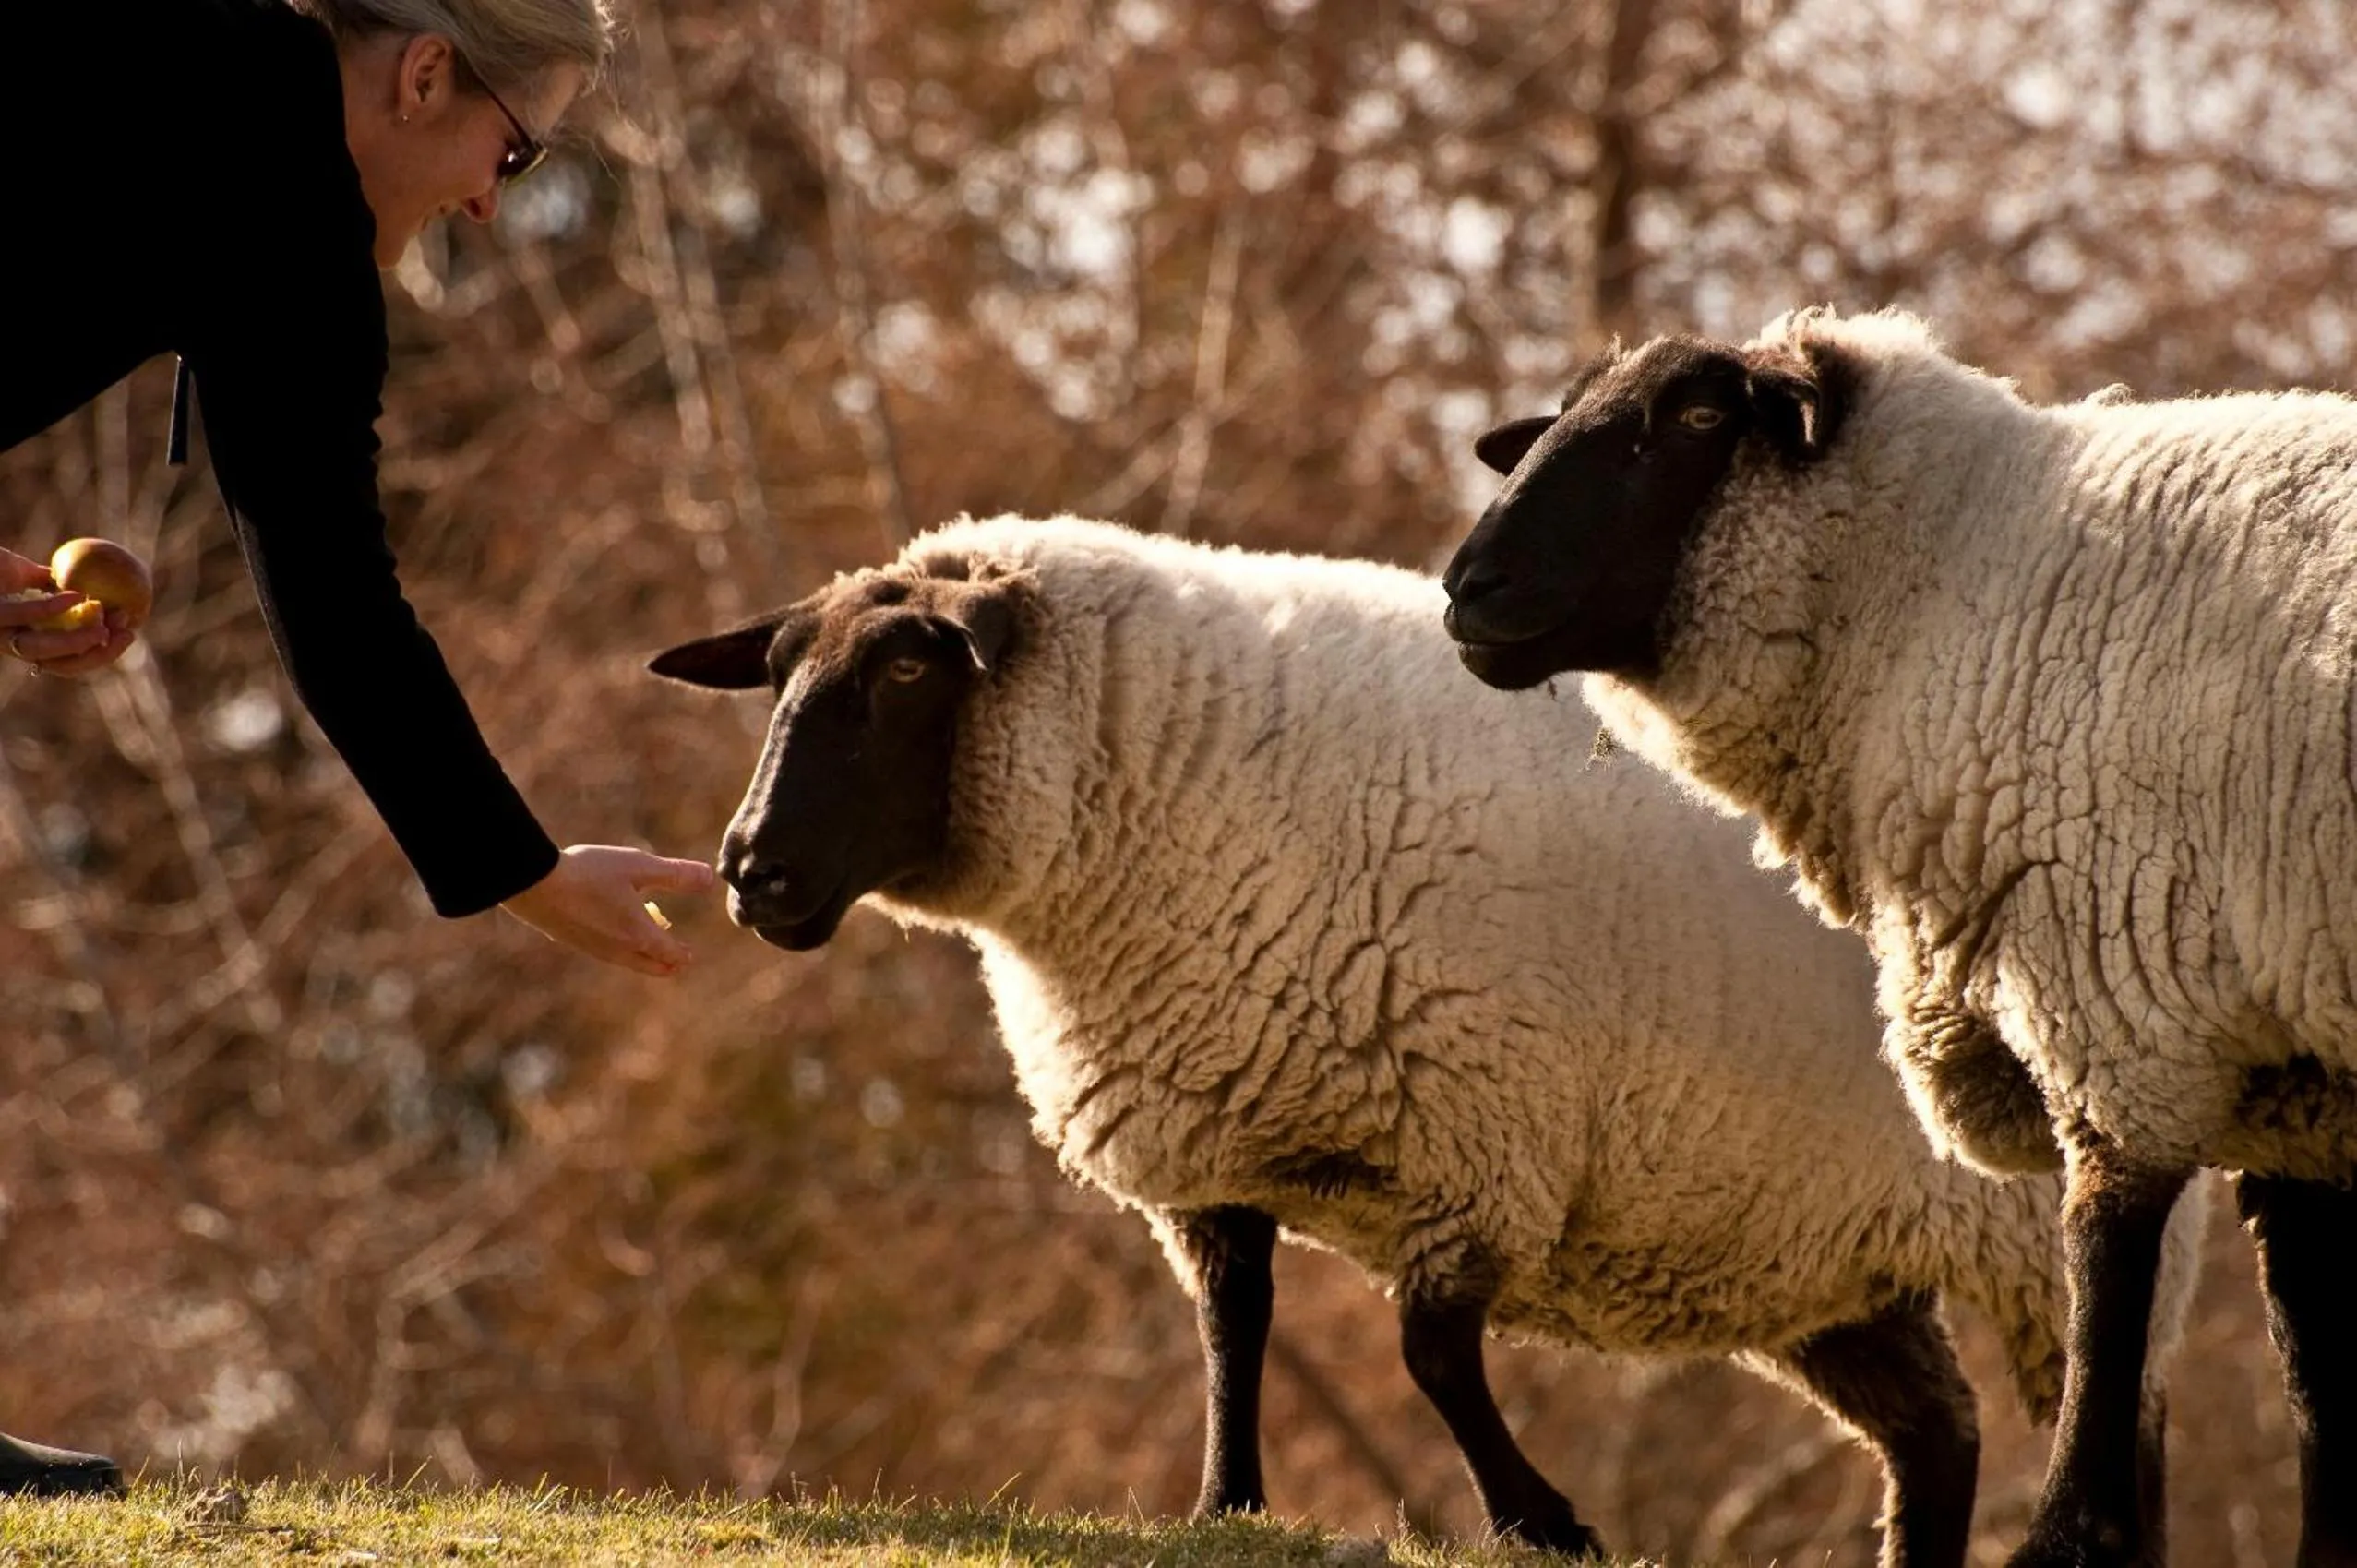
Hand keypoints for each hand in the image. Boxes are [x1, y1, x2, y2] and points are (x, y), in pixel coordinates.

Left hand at [1, 547, 135, 674]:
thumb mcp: (18, 571)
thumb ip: (46, 582)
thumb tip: (87, 582)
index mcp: (21, 639)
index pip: (67, 661)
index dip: (100, 654)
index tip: (127, 635)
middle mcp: (8, 643)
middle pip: (59, 665)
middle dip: (97, 654)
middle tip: (126, 633)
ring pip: (41, 649)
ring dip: (77, 639)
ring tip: (103, 618)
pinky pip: (24, 615)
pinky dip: (54, 609)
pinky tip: (76, 596)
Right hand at [500, 844, 717, 976]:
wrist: (534, 884)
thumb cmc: (590, 872)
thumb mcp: (640, 867)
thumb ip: (677, 874)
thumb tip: (711, 879)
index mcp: (638, 936)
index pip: (670, 955)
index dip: (684, 955)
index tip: (691, 955)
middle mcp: (617, 951)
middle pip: (650, 967)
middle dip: (667, 963)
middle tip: (678, 959)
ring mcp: (593, 949)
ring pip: (627, 961)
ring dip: (643, 955)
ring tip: (649, 941)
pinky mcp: (573, 942)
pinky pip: (606, 952)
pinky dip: (621, 948)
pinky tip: (613, 930)